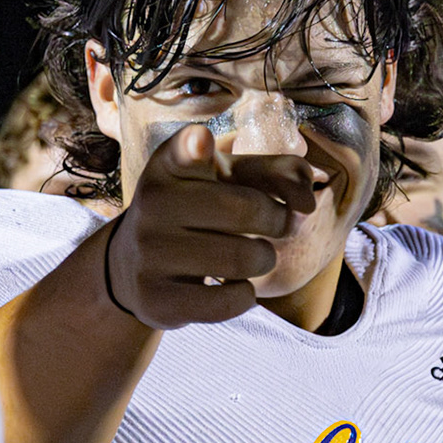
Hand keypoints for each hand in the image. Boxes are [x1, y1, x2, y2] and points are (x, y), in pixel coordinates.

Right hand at [103, 125, 315, 328]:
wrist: (136, 265)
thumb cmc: (200, 212)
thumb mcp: (231, 180)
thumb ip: (279, 174)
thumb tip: (307, 202)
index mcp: (170, 166)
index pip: (183, 151)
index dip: (195, 146)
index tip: (202, 141)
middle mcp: (152, 204)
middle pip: (247, 209)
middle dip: (278, 220)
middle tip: (278, 224)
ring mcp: (148, 253)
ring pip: (244, 259)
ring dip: (264, 259)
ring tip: (255, 256)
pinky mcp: (155, 299)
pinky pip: (229, 302)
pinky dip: (246, 296)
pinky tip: (235, 287)